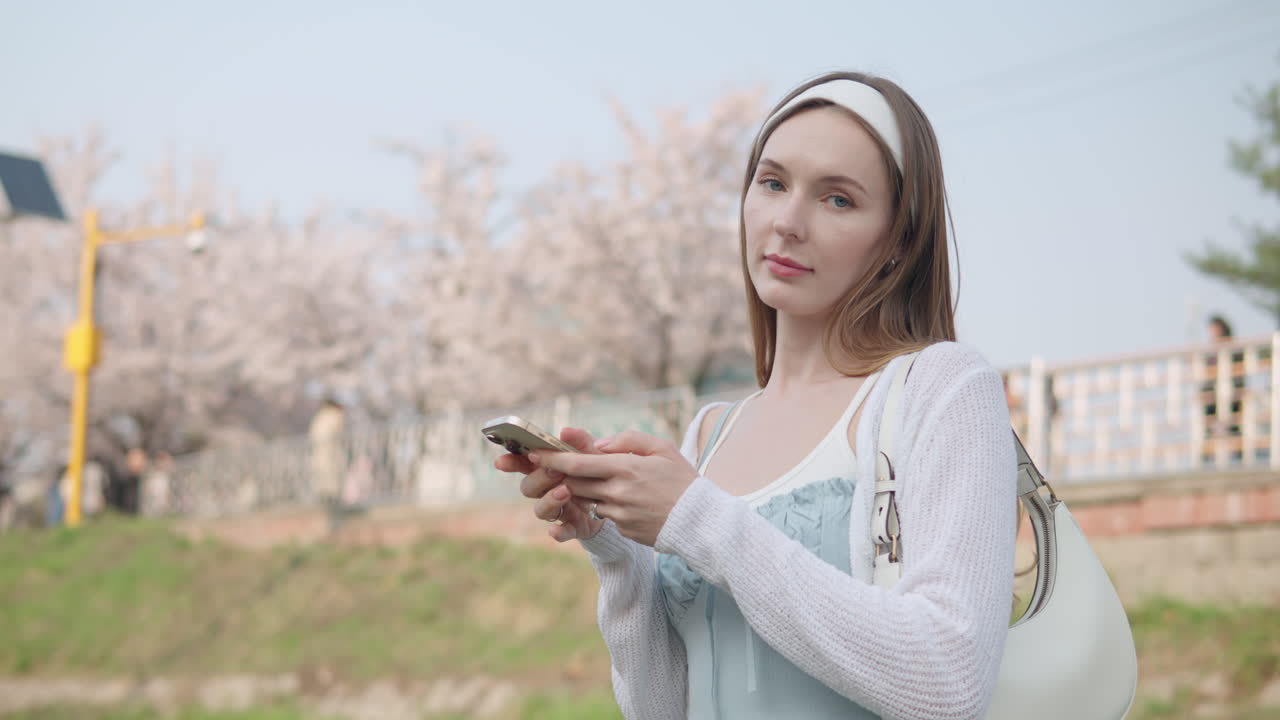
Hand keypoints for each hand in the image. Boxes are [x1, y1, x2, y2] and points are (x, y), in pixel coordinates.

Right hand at [494, 427, 605, 541]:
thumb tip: (566, 430)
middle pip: (529, 487)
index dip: (511, 462)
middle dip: (539, 478)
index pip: (523, 464)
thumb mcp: (593, 455)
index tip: (501, 461)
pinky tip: (556, 531)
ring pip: (540, 509)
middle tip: (555, 469)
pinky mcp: (573, 526)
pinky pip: (562, 531)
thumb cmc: (598, 472)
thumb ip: (581, 442)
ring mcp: (559, 509)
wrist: (618, 500)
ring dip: (549, 500)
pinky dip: (558, 532)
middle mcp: (547, 490)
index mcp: (548, 469)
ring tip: (565, 490)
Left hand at [529, 431, 697, 546]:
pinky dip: (610, 506)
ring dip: (589, 490)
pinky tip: (632, 503)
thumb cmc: (683, 479)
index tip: (536, 454)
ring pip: (589, 499)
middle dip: (563, 475)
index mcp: (626, 467)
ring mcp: (619, 513)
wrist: (700, 520)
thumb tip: (601, 444)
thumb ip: (629, 440)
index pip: (579, 462)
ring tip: (607, 483)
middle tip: (552, 466)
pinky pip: (606, 515)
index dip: (554, 459)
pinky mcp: (623, 529)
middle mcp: (618, 491)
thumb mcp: (662, 448)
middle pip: (576, 483)